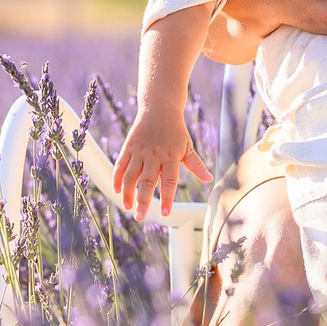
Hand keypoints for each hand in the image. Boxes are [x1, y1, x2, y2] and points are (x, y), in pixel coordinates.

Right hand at [115, 105, 211, 219]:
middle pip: (148, 181)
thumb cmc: (176, 131)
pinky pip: (121, 165)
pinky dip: (117, 178)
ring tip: (127, 207)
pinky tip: (116, 190)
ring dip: (127, 193)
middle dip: (143, 201)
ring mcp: (140, 151)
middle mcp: (154, 155)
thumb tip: (209, 179)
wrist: (159, 108)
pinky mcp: (128, 147)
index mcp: (171, 157)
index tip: (166, 213)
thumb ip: (196, 165)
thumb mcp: (188, 147)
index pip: (169, 181)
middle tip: (141, 217)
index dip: (167, 198)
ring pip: (131, 175)